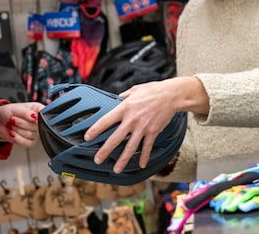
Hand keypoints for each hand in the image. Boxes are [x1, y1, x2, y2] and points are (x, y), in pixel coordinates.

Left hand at [0, 102, 44, 146]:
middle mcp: (38, 122)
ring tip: (11, 125)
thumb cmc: (9, 112)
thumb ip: (26, 112)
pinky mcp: (29, 141)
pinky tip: (12, 133)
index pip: (45, 114)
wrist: (0, 121)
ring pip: (30, 134)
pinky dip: (17, 138)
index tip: (31, 116)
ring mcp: (35, 133)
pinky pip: (27, 143)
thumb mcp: (16, 108)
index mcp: (38, 110)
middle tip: (13, 119)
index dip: (38, 116)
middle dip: (21, 123)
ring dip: (17, 130)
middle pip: (36, 126)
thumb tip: (34, 116)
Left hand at [83, 77, 199, 173]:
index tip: (87, 137)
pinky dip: (144, 157)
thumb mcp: (135, 89)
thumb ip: (124, 96)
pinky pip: (147, 147)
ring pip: (130, 147)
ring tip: (116, 169)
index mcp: (124, 108)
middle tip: (97, 159)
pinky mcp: (153, 131)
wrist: (171, 95)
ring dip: (123, 159)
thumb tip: (118, 98)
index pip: (106, 121)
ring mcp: (142, 127)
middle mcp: (132, 120)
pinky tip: (141, 165)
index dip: (95, 130)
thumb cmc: (153, 90)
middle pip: (115, 138)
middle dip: (105, 151)